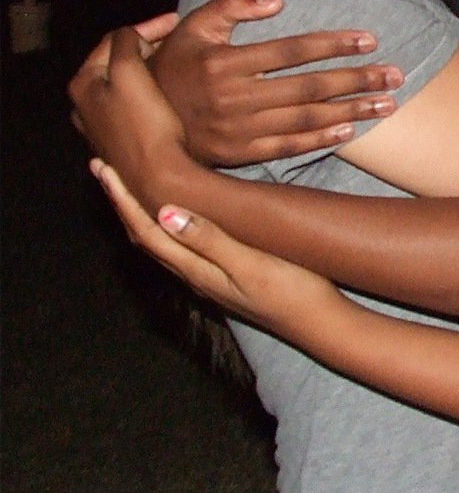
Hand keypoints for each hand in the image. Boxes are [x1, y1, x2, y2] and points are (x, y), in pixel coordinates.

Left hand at [69, 26, 192, 210]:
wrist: (159, 176)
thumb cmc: (145, 123)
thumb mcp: (131, 72)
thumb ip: (126, 43)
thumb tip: (131, 36)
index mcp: (83, 85)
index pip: (113, 41)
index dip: (146, 27)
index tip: (177, 21)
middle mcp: (86, 106)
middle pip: (118, 63)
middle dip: (147, 48)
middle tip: (177, 41)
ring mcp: (104, 127)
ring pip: (128, 84)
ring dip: (151, 70)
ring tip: (177, 62)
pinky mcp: (124, 141)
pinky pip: (137, 105)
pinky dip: (153, 92)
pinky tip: (172, 92)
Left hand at [90, 158, 344, 336]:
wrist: (320, 323)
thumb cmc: (292, 291)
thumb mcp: (250, 264)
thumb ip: (209, 240)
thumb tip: (164, 213)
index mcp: (197, 270)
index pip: (147, 231)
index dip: (122, 200)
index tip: (104, 169)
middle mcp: (196, 275)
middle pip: (146, 236)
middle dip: (123, 203)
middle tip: (105, 169)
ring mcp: (211, 278)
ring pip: (162, 243)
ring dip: (140, 213)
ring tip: (130, 188)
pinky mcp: (226, 276)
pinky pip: (181, 247)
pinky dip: (165, 224)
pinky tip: (176, 216)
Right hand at [150, 0, 405, 166]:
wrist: (140, 120)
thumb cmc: (174, 64)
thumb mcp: (192, 25)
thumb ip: (231, 5)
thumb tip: (277, 0)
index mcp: (225, 63)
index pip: (292, 51)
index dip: (333, 44)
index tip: (369, 39)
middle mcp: (235, 98)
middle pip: (309, 87)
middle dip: (357, 79)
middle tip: (396, 74)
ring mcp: (239, 131)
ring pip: (306, 118)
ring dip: (352, 111)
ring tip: (388, 103)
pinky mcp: (241, 155)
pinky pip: (288, 147)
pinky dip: (320, 138)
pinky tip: (351, 129)